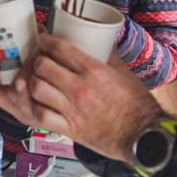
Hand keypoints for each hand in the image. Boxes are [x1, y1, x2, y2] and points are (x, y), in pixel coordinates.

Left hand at [0, 32, 157, 163]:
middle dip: (35, 60)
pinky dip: (33, 108)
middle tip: (36, 60)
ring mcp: (73, 110)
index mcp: (94, 71)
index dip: (45, 41)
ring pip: (36, 89)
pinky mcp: (70, 129)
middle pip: (42, 66)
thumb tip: (98, 41)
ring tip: (35, 81)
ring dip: (31, 83)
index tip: (42, 40)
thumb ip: (106, 56)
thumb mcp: (123, 72)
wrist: (145, 135)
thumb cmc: (138, 105)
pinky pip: (41, 116)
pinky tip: (36, 103)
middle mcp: (80, 88)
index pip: (59, 48)